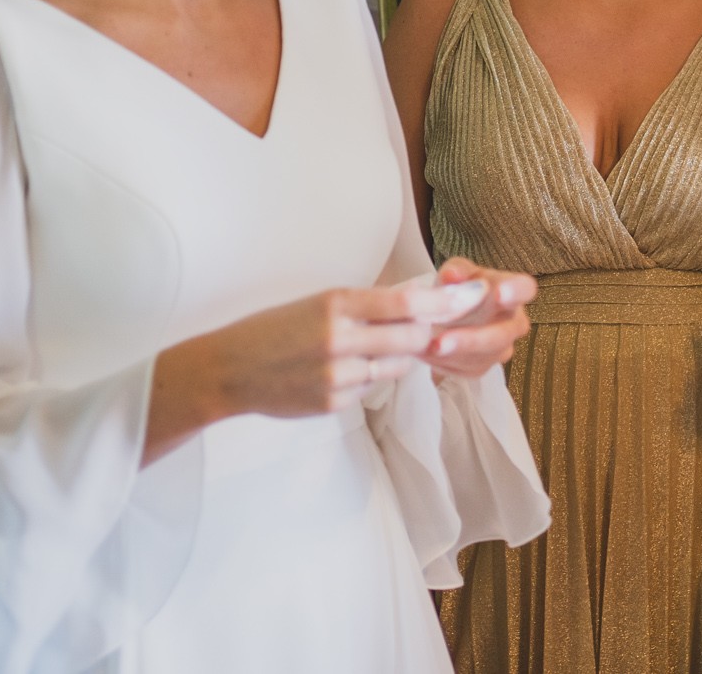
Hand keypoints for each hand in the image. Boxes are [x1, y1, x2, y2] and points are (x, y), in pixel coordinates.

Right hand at [198, 286, 436, 418]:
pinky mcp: (333, 403)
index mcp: (335, 304)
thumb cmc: (273, 329)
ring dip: (397, 355)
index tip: (472, 297)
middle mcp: (339, 339)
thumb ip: (364, 305)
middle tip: (428, 326)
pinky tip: (342, 371)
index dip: (444, 301)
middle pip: (412, 337)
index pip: (404, 302)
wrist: (228, 370)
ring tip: (371, 347)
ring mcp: (337, 376)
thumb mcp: (317, 302)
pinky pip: (370, 388)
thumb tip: (415, 301)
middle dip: (426, 332)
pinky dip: (368, 378)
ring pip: (395, 365)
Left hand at [418, 256, 535, 378]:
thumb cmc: (456, 288)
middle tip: (444, 340)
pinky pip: (468, 369)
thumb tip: (452, 275)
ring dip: (456, 353)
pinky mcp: (482, 367)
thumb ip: (455, 271)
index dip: (516, 292)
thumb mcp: (453, 273)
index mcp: (510, 290)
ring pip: (485, 356)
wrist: (442, 315)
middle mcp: (512, 321)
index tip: (500, 294)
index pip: (525, 289)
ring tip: (429, 348)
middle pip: (505, 333)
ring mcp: (500, 348)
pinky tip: (428, 352)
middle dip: (474, 337)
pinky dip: (446, 362)